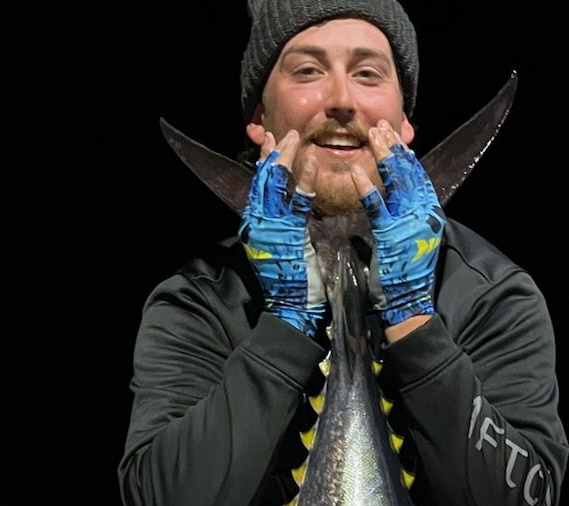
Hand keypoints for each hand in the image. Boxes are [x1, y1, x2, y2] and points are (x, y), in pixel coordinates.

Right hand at [239, 132, 325, 337]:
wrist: (292, 310)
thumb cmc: (294, 285)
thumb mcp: (284, 249)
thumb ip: (284, 227)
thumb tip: (290, 208)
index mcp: (256, 227)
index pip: (259, 186)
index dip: (264, 161)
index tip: (270, 139)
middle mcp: (258, 224)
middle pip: (262, 180)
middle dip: (273, 153)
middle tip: (284, 132)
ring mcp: (270, 229)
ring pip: (273, 185)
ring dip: (284, 159)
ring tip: (294, 139)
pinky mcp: (287, 237)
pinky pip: (296, 204)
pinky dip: (303, 183)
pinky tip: (312, 164)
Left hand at [352, 124, 443, 327]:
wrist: (407, 304)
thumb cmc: (404, 276)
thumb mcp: (410, 239)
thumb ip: (404, 217)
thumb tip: (394, 198)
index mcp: (429, 214)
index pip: (418, 177)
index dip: (405, 155)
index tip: (394, 136)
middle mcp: (424, 214)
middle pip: (409, 172)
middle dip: (394, 147)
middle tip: (381, 125)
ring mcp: (409, 224)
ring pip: (397, 182)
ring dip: (384, 156)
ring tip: (372, 135)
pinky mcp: (392, 236)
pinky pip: (377, 206)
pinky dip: (368, 187)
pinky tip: (356, 171)